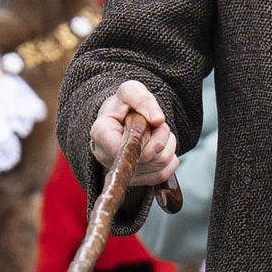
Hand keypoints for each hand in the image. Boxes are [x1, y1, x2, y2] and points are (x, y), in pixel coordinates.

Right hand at [86, 80, 179, 194]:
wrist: (122, 118)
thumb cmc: (124, 105)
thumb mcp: (130, 91)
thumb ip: (142, 99)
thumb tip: (158, 120)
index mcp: (100, 133)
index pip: (120, 148)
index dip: (142, 137)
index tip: (150, 122)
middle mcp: (107, 157)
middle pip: (147, 156)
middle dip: (159, 134)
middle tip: (151, 124)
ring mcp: (122, 172)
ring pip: (160, 163)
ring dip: (166, 143)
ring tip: (154, 132)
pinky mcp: (138, 181)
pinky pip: (165, 173)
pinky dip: (170, 156)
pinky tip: (159, 145)